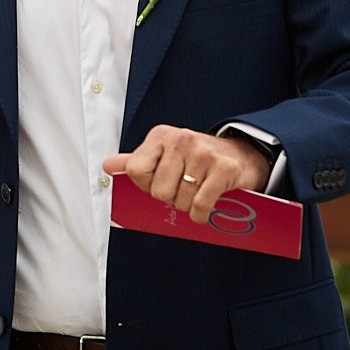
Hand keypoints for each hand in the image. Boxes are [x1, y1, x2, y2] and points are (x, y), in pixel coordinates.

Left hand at [101, 126, 269, 223]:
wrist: (242, 155)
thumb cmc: (198, 159)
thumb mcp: (164, 154)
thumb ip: (136, 161)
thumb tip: (107, 166)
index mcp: (160, 136)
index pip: (135, 171)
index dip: (146, 185)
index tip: (160, 183)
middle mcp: (180, 140)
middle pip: (158, 191)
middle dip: (170, 198)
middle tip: (183, 190)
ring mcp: (202, 153)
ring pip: (180, 200)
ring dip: (188, 206)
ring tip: (197, 193)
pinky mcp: (222, 168)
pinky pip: (200, 205)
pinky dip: (201, 214)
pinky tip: (205, 208)